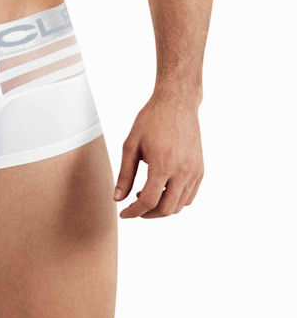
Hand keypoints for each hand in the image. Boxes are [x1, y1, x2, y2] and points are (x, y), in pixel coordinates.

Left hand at [114, 91, 203, 217]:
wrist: (177, 103)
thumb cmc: (151, 120)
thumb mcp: (131, 144)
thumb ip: (125, 174)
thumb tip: (118, 198)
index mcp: (163, 164)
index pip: (149, 201)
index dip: (134, 212)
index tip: (124, 213)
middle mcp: (182, 171)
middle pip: (166, 209)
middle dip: (147, 214)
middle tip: (134, 208)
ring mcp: (194, 171)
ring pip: (179, 206)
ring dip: (162, 208)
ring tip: (146, 194)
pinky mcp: (200, 169)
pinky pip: (189, 196)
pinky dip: (175, 201)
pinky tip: (162, 189)